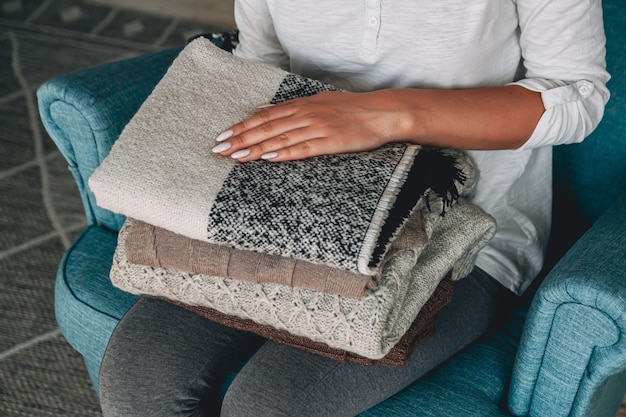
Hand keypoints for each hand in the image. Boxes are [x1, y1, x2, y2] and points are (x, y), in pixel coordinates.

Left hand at [211, 90, 401, 161]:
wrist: (382, 113)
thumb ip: (290, 107)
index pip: (264, 116)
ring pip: (280, 138)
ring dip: (255, 147)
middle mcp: (306, 114)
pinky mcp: (331, 142)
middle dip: (241, 139)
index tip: (223, 136)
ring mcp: (318, 127)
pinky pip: (303, 148)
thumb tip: (261, 110)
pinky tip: (268, 158)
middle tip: (219, 149)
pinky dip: (285, 153)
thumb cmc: (350, 109)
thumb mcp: (318, 101)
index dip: (242, 126)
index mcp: (302, 104)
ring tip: (236, 156)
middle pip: (267, 127)